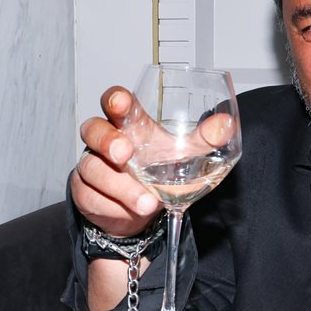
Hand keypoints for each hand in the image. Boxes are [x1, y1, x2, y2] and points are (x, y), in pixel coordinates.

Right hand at [70, 86, 235, 236]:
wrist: (145, 210)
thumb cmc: (162, 171)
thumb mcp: (188, 154)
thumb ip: (206, 139)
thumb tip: (225, 125)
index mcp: (130, 123)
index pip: (115, 102)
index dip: (115, 99)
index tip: (121, 103)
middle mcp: (106, 141)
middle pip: (92, 129)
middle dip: (106, 140)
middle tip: (124, 154)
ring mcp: (92, 166)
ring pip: (92, 168)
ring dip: (119, 186)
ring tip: (147, 202)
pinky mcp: (85, 192)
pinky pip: (90, 197)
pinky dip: (113, 206)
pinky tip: (132, 211)